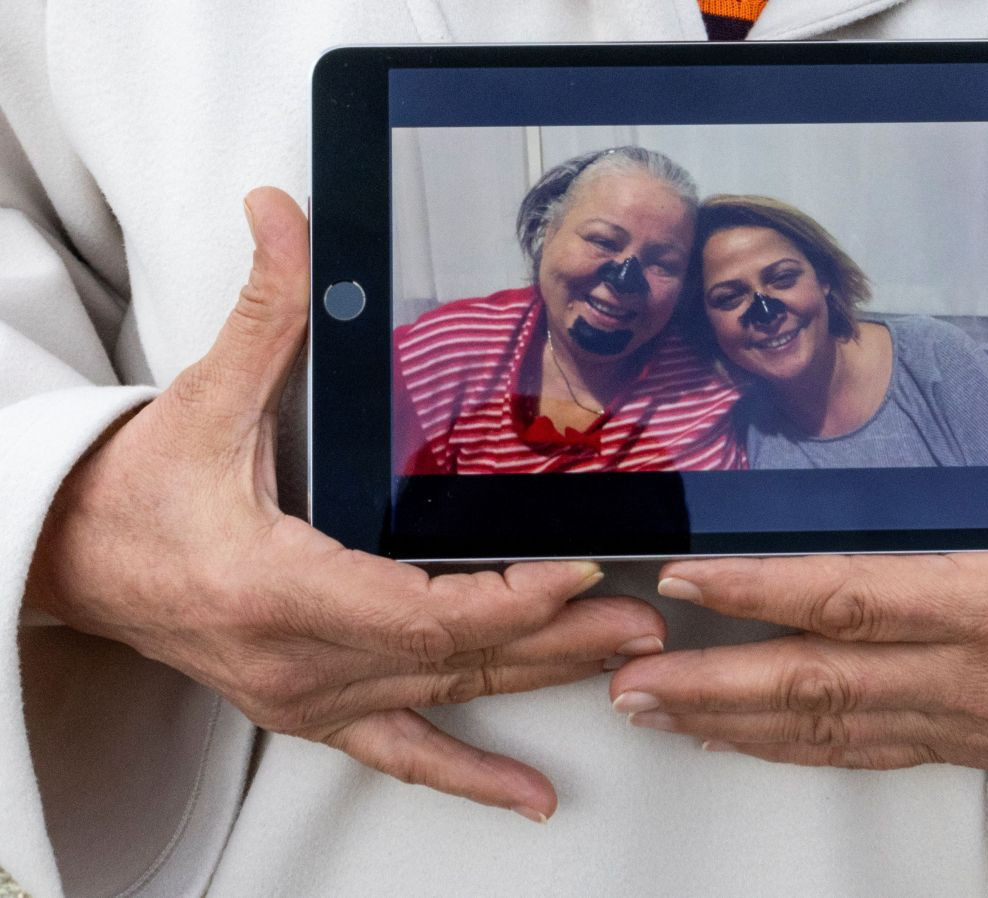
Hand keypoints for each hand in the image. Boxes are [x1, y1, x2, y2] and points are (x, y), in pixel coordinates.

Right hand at [24, 187, 665, 820]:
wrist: (78, 565)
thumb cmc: (137, 497)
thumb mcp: (204, 400)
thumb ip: (266, 311)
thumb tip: (286, 217)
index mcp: (276, 589)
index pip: (419, 613)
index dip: (509, 601)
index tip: (580, 574)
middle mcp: (299, 661)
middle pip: (455, 661)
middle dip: (557, 639)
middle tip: (643, 621)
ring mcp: (311, 696)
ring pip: (449, 700)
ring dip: (542, 683)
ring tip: (624, 665)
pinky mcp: (318, 707)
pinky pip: (405, 752)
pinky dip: (473, 776)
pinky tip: (530, 797)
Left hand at [611, 266, 987, 770]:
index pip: (855, 595)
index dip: (762, 592)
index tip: (688, 580)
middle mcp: (969, 670)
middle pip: (817, 680)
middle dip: (715, 682)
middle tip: (631, 675)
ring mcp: (960, 715)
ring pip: (826, 728)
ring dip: (733, 722)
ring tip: (656, 711)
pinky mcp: (963, 739)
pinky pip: (861, 752)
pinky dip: (790, 748)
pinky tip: (741, 739)